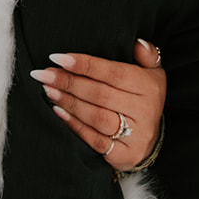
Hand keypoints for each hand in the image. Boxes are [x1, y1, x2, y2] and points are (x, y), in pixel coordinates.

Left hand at [30, 38, 164, 169]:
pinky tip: (58, 112)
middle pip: (101, 94)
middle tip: (45, 74)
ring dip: (69, 103)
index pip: (114, 73)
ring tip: (48, 90)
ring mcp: (135, 135)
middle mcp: (144, 111)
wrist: (151, 140)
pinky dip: (74, 126)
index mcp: (149, 87)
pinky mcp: (124, 155)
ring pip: (97, 117)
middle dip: (69, 82)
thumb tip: (137, 43)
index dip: (85, 64)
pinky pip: (95, 140)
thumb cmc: (144, 99)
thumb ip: (147, 55)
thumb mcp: (153, 73)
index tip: (58, 58)